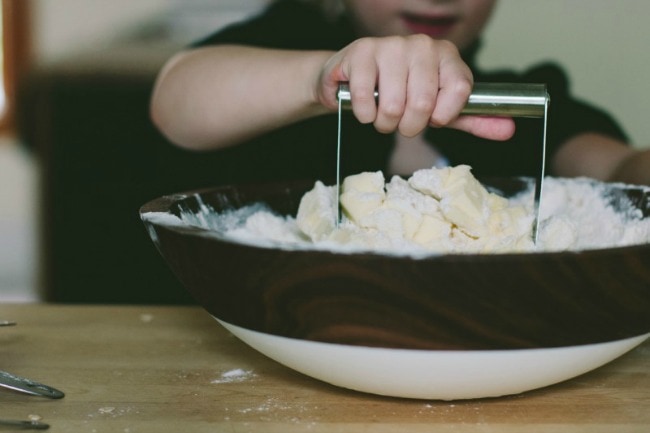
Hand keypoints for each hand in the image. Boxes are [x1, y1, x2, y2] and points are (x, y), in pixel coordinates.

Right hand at [317, 34, 513, 140]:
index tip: (434, 119)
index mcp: (446, 54)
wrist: (356, 77)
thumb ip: (473, 119)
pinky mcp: (363, 52)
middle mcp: (422, 45)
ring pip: (393, 105)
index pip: (459, 88)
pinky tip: (364, 106)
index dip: (444, 114)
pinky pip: (364, 99)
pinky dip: (364, 114)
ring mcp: (391, 46)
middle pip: (422, 103)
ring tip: (381, 114)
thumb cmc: (402, 93)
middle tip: (401, 122)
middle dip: (408, 126)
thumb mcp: (441, 108)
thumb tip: (509, 130)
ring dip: (383, 123)